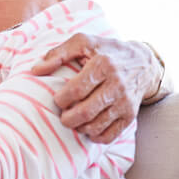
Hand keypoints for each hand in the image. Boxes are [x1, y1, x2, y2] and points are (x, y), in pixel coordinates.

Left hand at [31, 34, 162, 143]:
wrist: (143, 62)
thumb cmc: (106, 51)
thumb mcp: (83, 42)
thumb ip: (58, 53)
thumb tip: (36, 70)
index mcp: (103, 65)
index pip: (76, 90)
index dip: (61, 99)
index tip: (58, 99)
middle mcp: (117, 85)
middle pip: (85, 112)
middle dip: (67, 118)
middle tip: (63, 115)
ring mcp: (125, 103)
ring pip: (96, 126)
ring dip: (79, 128)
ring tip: (74, 120)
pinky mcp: (130, 116)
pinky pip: (109, 136)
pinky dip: (94, 136)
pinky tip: (88, 127)